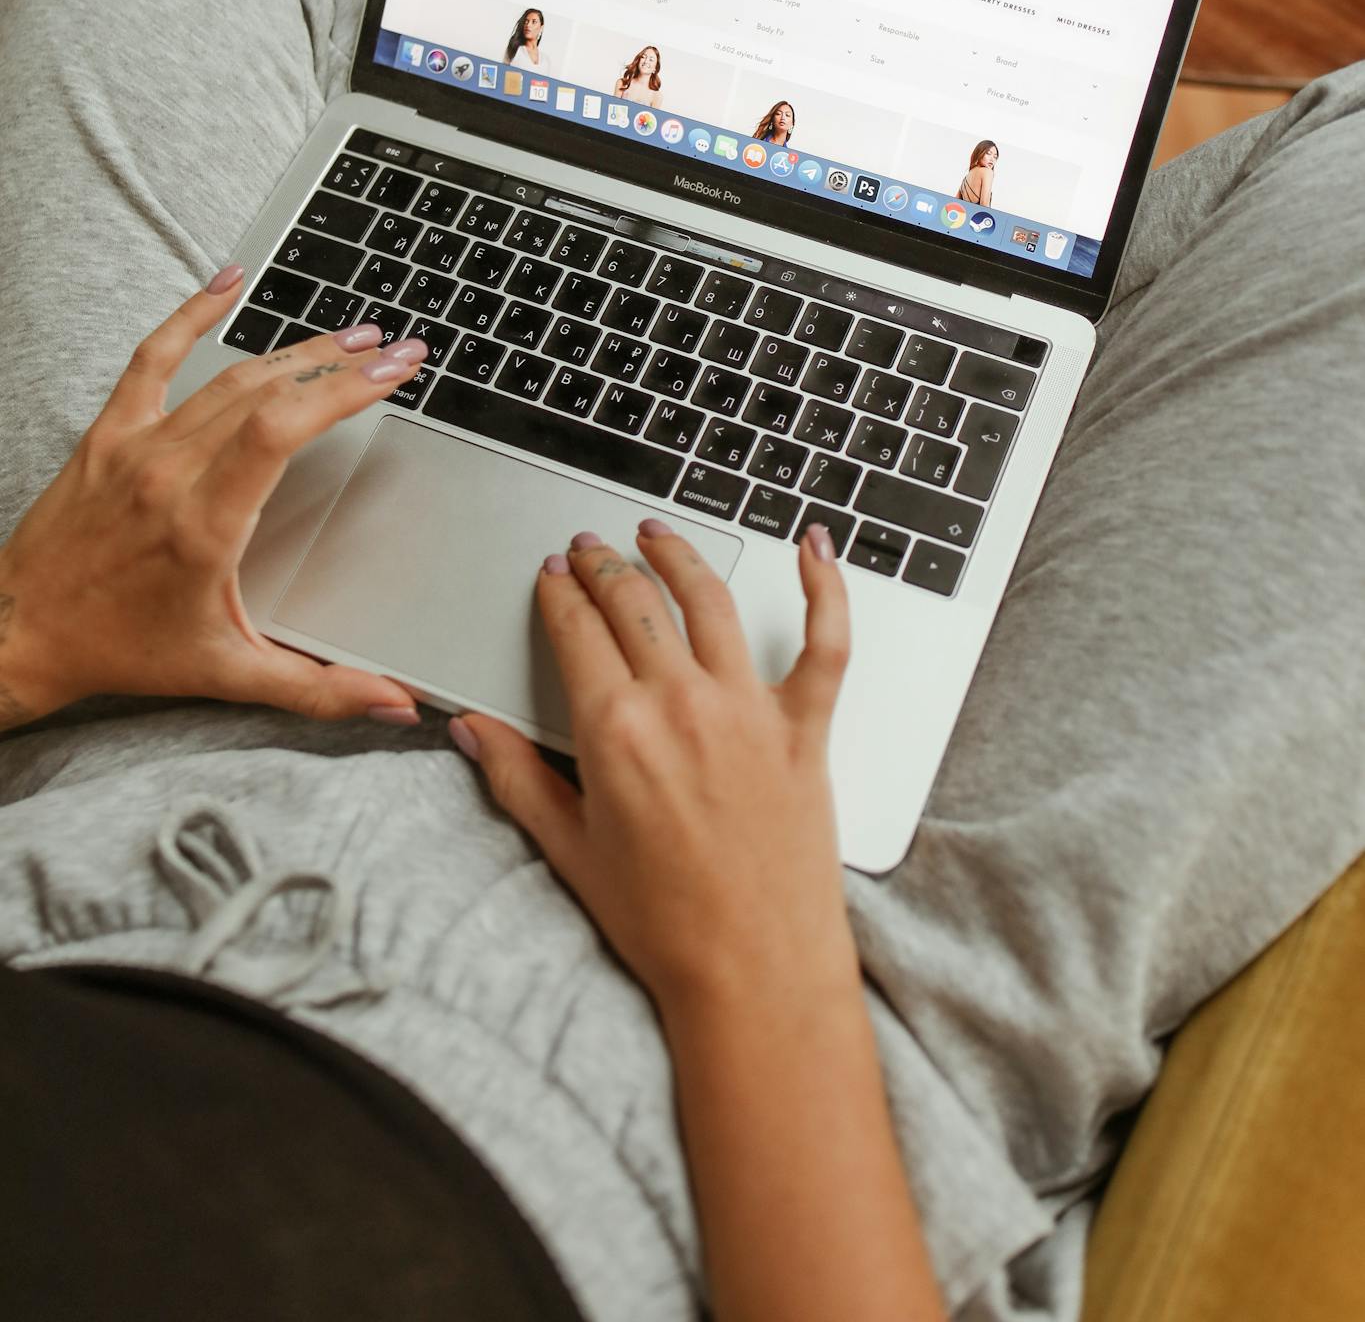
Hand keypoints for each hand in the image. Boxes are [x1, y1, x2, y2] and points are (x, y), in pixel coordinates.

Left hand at [0, 268, 427, 729]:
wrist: (20, 634)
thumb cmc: (121, 651)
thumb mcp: (227, 675)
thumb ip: (317, 691)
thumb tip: (395, 706)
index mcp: (205, 523)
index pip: (285, 429)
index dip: (346, 391)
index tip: (395, 371)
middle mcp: (169, 472)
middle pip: (268, 390)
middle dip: (341, 364)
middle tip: (396, 349)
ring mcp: (135, 444)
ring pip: (226, 375)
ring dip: (294, 348)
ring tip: (349, 335)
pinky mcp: (108, 432)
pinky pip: (152, 356)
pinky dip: (191, 312)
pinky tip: (228, 281)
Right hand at [452, 520, 856, 1017]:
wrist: (754, 973)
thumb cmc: (665, 924)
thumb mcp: (568, 850)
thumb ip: (516, 777)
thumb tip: (470, 729)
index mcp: (615, 731)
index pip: (575, 629)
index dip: (558, 593)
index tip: (551, 577)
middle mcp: (681, 704)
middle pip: (634, 601)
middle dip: (604, 564)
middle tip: (589, 549)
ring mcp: (749, 709)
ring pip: (711, 600)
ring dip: (679, 556)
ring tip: (658, 535)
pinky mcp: (806, 727)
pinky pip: (825, 641)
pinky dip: (825, 587)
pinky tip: (815, 546)